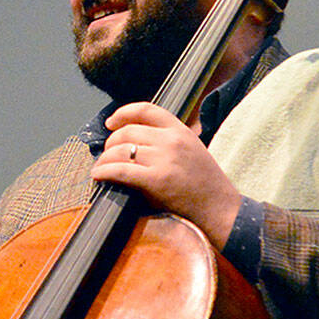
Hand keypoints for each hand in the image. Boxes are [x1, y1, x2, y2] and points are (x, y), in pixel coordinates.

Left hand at [90, 102, 242, 249]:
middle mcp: (171, 141)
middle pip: (128, 132)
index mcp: (180, 130)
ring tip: (100, 168)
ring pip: (121, 150)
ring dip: (104, 159)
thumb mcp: (191, 149)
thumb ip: (167, 141)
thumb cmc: (205, 184)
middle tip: (106, 155)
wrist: (220, 208)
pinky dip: (105, 171)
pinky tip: (99, 175)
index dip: (123, 113)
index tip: (111, 123)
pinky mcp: (157, 180)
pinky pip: (121, 170)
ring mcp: (164, 160)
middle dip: (110, 143)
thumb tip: (133, 141)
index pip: (146, 109)